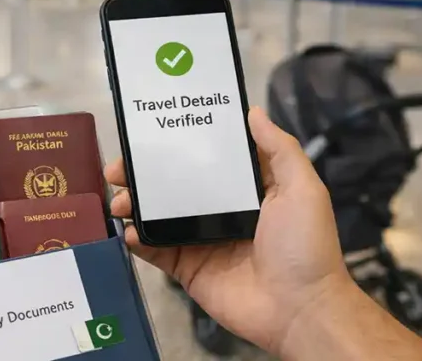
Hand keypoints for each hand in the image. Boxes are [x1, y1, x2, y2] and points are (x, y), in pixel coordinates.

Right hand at [107, 107, 352, 355]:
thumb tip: (253, 111)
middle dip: (141, 174)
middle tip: (117, 168)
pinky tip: (128, 230)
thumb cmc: (304, 245)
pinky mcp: (187, 268)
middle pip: (171, 184)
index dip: (177, 144)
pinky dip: (137, 239)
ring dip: (132, 204)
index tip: (149, 131)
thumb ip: (280, 149)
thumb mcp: (302, 189)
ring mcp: (200, 240)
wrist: (300, 309)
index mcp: (245, 189)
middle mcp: (219, 210)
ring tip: (118, 200)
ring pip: (156, 215)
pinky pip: (155, 250)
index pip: (205, 159)